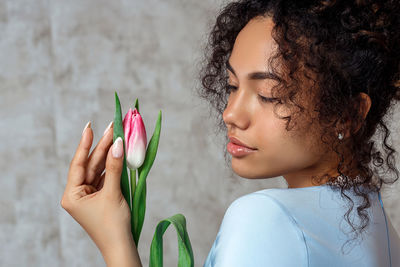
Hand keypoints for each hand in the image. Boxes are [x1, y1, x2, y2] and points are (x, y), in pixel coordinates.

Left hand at [61, 121, 134, 257]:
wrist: (121, 246)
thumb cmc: (113, 224)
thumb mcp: (113, 193)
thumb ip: (114, 168)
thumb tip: (117, 145)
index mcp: (72, 195)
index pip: (78, 164)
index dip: (85, 144)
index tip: (90, 126)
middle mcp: (77, 194)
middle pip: (90, 165)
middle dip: (102, 147)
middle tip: (113, 127)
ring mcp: (89, 196)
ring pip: (99, 170)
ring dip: (109, 156)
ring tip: (118, 138)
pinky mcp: (99, 198)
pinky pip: (105, 178)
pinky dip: (113, 168)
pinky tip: (120, 155)